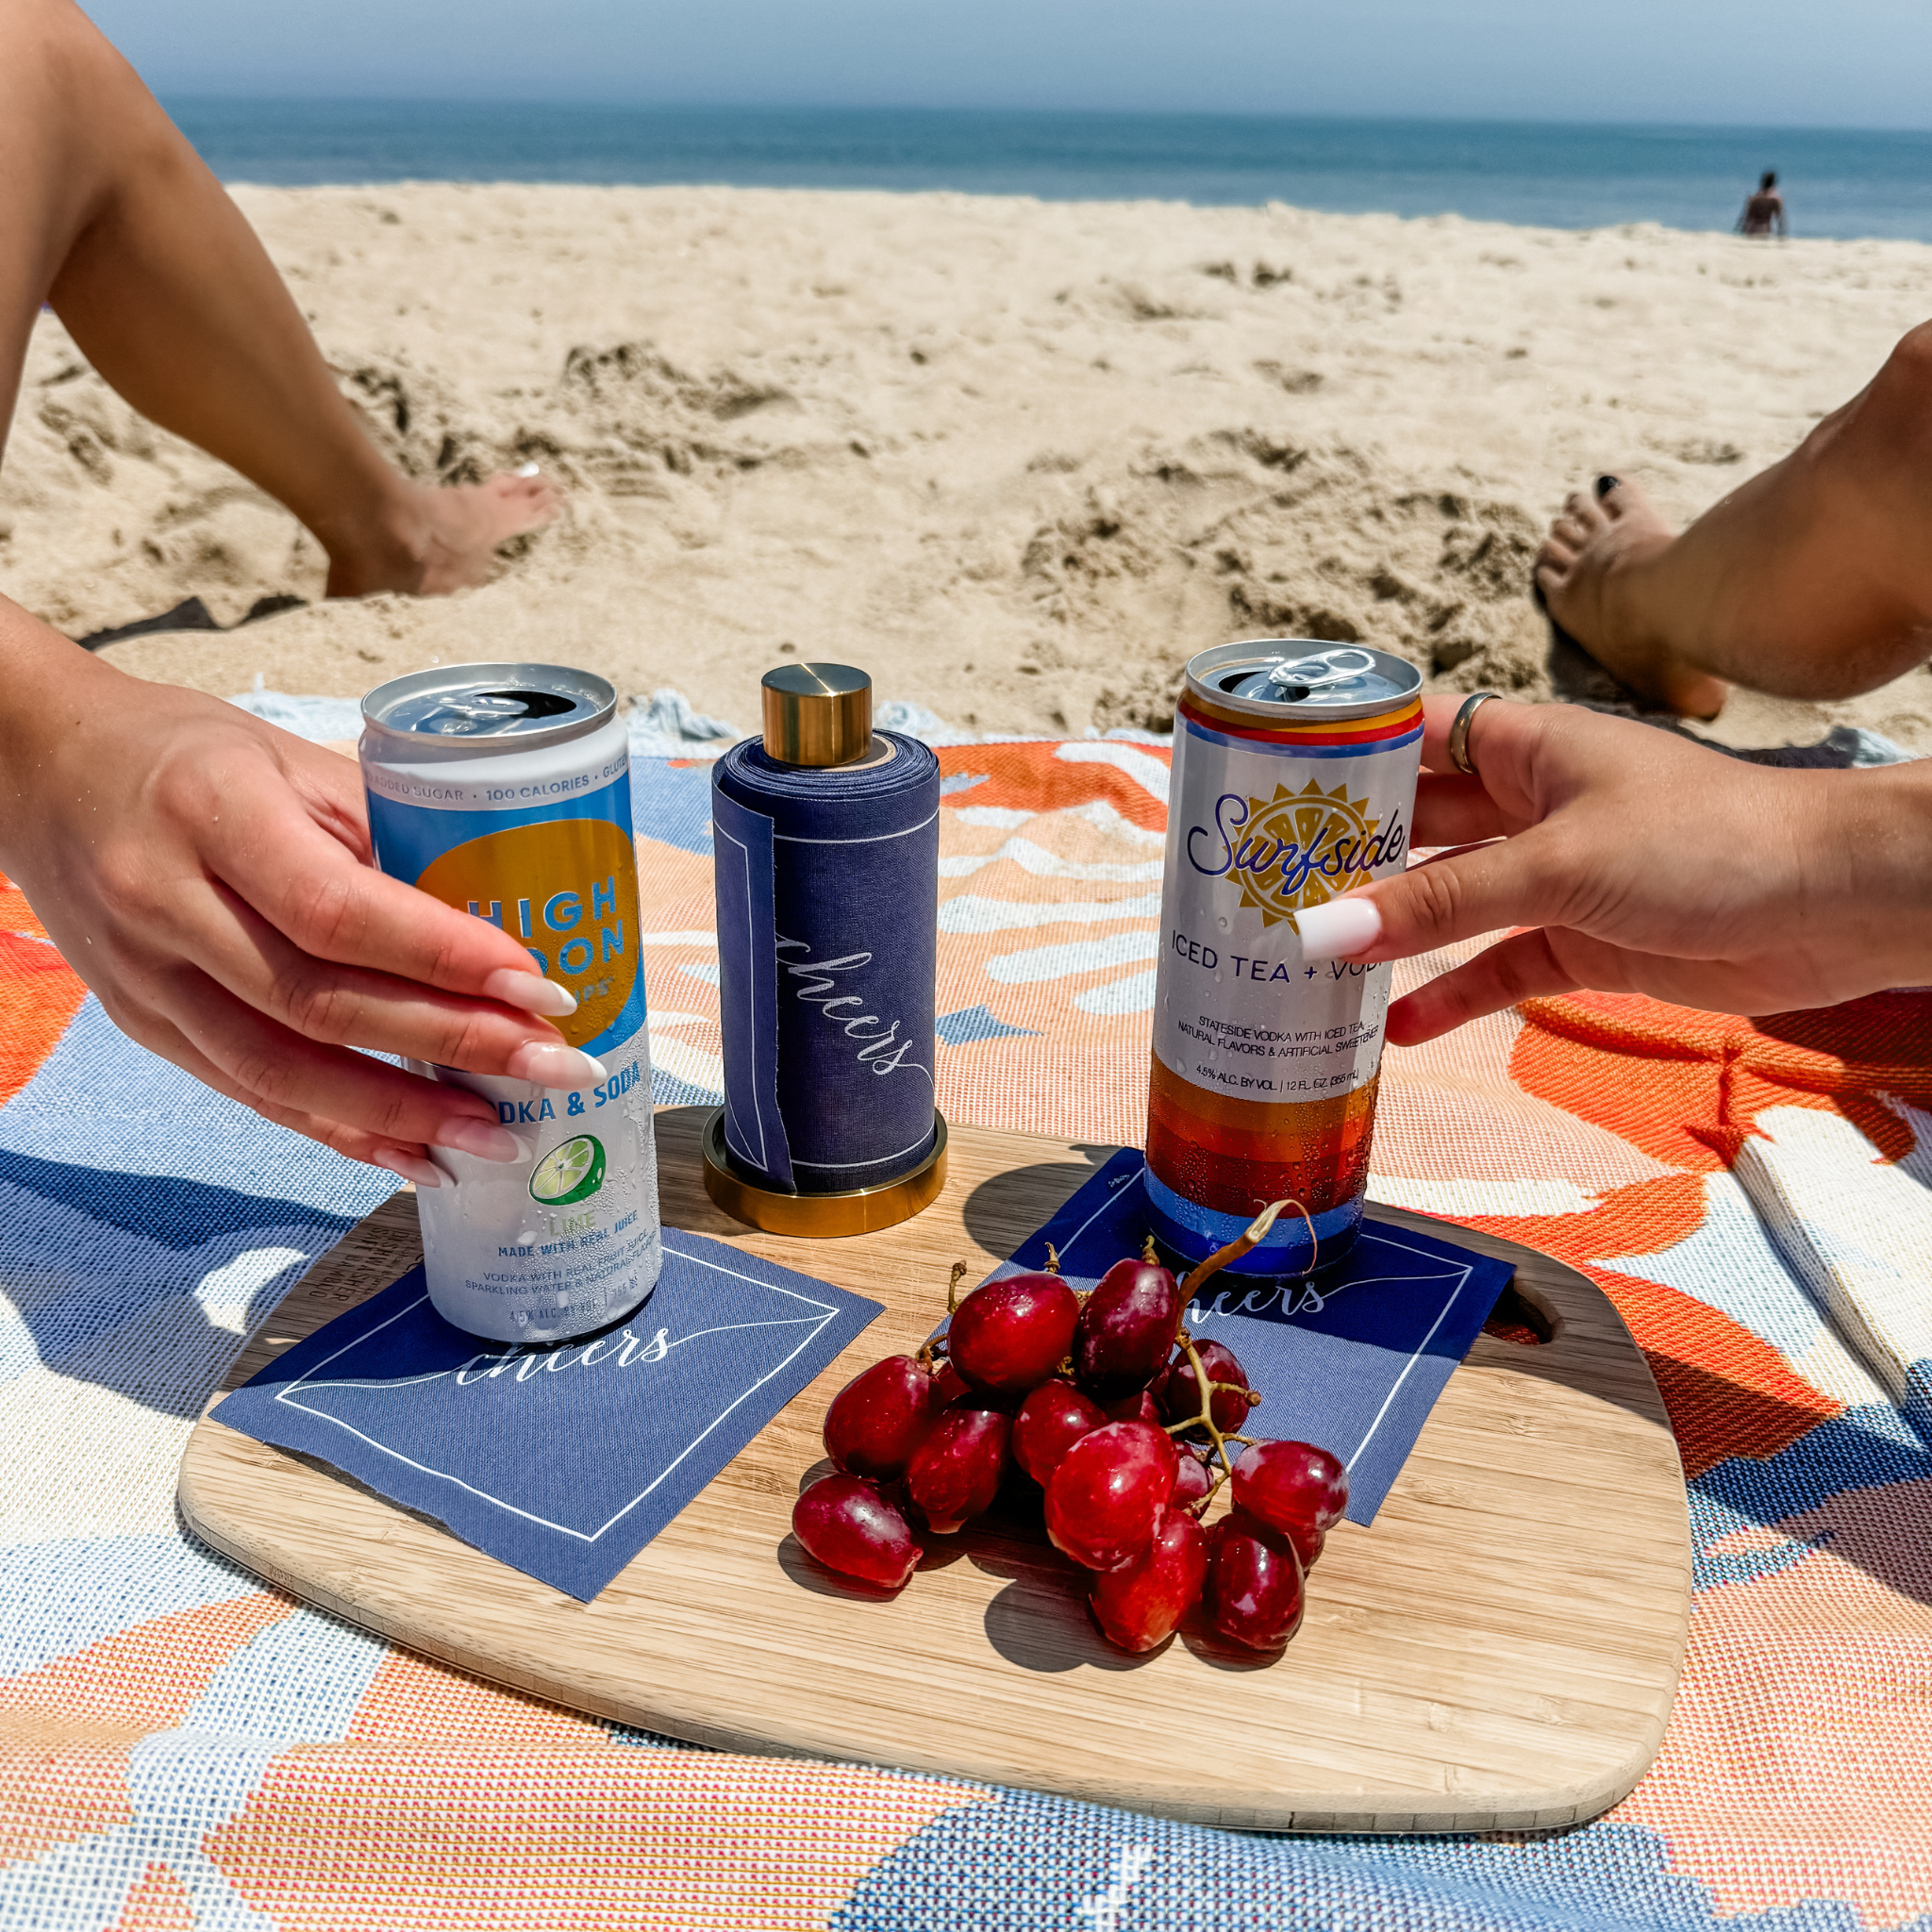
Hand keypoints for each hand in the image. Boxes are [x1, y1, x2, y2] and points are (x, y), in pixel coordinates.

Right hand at [0, 608, 597, 1185]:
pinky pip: (251, 1094)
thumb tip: (504, 914)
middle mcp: (166, 904)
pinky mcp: (146, 1027)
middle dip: (453, 1046)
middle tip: (555, 1070)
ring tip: (500, 1139)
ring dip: (403, 1116)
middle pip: (321, 1002)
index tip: (543, 987)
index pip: (338, 908)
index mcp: (212, 813)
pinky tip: (418, 1157)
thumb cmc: (188, 753)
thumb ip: (383, 833)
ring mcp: (146, 979)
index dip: (446, 956)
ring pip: (282, 1070)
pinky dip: (341, 1132)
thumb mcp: (290, 759)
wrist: (39, 771)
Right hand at [1292, 694, 1931, 1044]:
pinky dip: (1447, 995)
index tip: (1258, 783)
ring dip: (1385, 933)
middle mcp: (1527, 804)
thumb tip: (1318, 932)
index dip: (1337, 753)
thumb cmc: (1707, 841)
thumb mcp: (1555, 865)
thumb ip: (1438, 905)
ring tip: (1303, 965)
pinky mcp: (1579, 940)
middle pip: (1413, 825)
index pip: (1406, 733)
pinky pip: (1492, 968)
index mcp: (1521, 746)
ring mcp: (1551, 876)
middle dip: (1342, 855)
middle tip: (1257, 889)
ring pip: (1445, 903)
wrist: (1835, 905)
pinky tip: (1394, 1029)